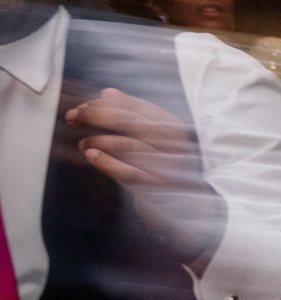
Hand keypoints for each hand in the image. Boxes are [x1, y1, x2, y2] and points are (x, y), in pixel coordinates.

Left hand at [66, 87, 220, 263]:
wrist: (189, 207)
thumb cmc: (167, 168)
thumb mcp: (156, 138)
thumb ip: (134, 114)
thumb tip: (109, 92)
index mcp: (173, 128)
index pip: (135, 106)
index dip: (105, 103)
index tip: (84, 105)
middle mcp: (173, 144)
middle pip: (127, 121)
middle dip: (94, 115)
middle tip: (73, 116)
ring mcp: (166, 166)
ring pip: (124, 145)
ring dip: (96, 140)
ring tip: (82, 143)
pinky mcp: (156, 187)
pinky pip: (126, 171)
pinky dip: (104, 162)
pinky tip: (90, 156)